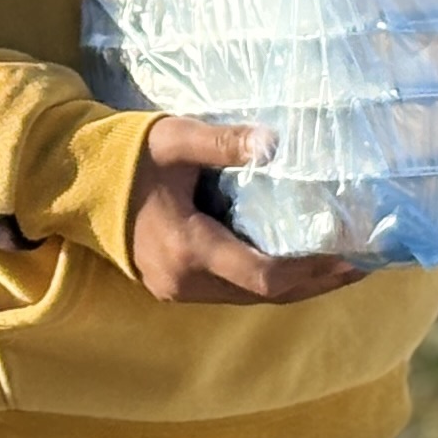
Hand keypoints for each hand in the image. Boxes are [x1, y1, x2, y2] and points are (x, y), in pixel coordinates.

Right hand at [125, 115, 361, 305]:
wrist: (73, 180)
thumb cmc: (126, 157)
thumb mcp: (175, 140)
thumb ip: (224, 143)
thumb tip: (276, 142)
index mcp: (188, 250)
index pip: (266, 277)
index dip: (315, 271)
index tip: (354, 257)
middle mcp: (185, 282)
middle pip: (267, 296)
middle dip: (318, 282)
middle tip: (364, 263)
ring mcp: (178, 289)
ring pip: (251, 297)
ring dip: (296, 284)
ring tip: (340, 264)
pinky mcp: (175, 286)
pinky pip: (233, 290)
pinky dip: (269, 279)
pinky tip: (294, 261)